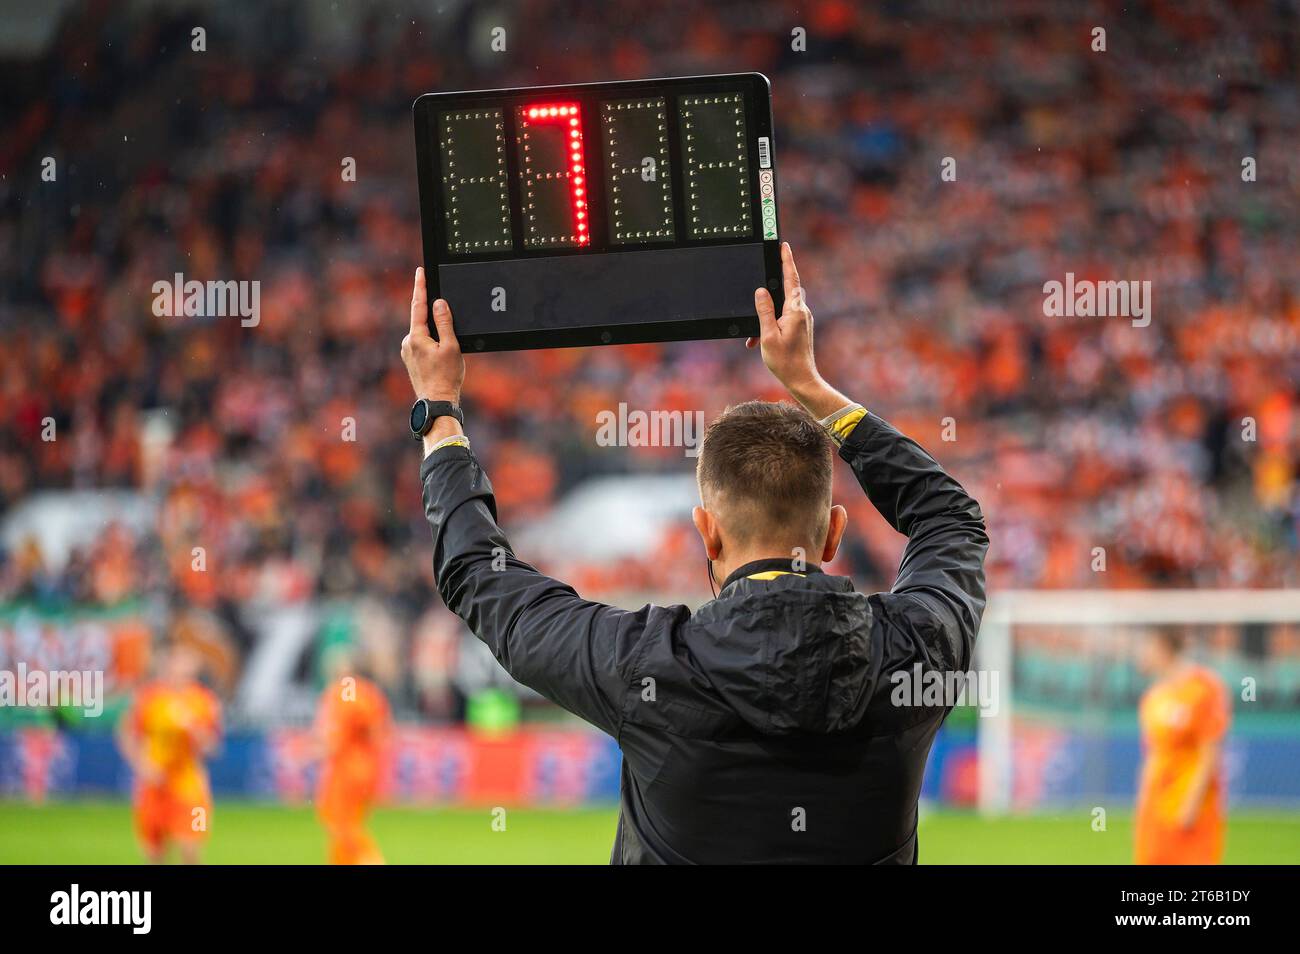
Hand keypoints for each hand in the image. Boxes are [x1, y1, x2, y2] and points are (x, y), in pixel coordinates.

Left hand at [401, 267, 463, 403]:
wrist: (436, 402)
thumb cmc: (446, 377)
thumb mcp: (450, 346)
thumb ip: (444, 322)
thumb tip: (438, 303)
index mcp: (416, 337)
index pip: (418, 305)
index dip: (420, 287)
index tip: (420, 271)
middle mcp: (407, 342)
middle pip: (422, 321)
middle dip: (435, 320)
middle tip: (449, 336)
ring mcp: (407, 352)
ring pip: (424, 334)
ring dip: (436, 336)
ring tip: (448, 356)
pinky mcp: (411, 360)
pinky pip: (423, 344)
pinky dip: (433, 345)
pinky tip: (442, 360)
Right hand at [750, 243, 850, 418]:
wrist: (802, 380)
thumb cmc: (785, 361)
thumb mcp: (767, 335)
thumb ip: (764, 311)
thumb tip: (761, 291)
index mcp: (795, 311)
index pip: (791, 279)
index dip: (786, 261)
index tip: (783, 245)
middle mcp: (802, 312)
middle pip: (786, 292)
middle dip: (770, 292)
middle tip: (759, 292)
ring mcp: (803, 321)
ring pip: (782, 308)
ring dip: (767, 318)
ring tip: (754, 337)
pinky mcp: (801, 329)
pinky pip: (784, 319)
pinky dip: (771, 326)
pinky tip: (759, 341)